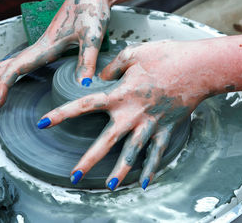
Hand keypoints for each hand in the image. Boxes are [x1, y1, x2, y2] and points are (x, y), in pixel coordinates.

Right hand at [0, 0, 109, 107]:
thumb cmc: (91, 10)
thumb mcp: (91, 36)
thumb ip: (87, 60)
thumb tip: (82, 86)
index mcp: (46, 45)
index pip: (17, 67)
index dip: (5, 84)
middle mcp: (43, 43)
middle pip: (12, 63)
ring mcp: (47, 40)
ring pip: (19, 57)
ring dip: (2, 68)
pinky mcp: (55, 37)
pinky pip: (30, 53)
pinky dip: (18, 61)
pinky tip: (18, 62)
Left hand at [37, 40, 212, 189]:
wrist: (198, 67)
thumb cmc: (166, 56)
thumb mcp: (133, 54)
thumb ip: (111, 66)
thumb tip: (99, 77)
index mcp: (121, 94)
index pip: (85, 105)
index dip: (61, 114)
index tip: (42, 123)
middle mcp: (133, 114)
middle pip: (107, 141)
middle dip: (89, 160)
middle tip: (74, 177)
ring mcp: (152, 124)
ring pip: (133, 153)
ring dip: (120, 172)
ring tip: (109, 187)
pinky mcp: (167, 128)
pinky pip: (157, 152)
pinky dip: (152, 169)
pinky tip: (144, 183)